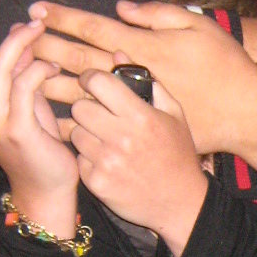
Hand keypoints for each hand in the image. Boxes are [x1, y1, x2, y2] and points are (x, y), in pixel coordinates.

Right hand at [0, 0, 78, 235]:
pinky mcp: (18, 130)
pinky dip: (40, 69)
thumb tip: (17, 36)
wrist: (46, 191)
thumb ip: (18, 74)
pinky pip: (25, 85)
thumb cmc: (37, 147)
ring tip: (36, 27)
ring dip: (17, 41)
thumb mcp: (25, 105)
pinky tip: (52, 67)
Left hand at [70, 67, 207, 256]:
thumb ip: (148, 81)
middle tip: (99, 115)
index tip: (93, 83)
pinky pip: (79, 159)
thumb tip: (117, 53)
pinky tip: (106, 161)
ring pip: (75, 133)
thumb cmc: (178, 155)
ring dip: (86, 133)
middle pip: (80, 107)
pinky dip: (88, 159)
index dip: (91, 78)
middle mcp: (121, 138)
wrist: (181, 203)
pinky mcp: (97, 183)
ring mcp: (107, 162)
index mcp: (140, 116)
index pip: (98, 82)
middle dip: (88, 107)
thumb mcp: (174, 114)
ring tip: (104, 140)